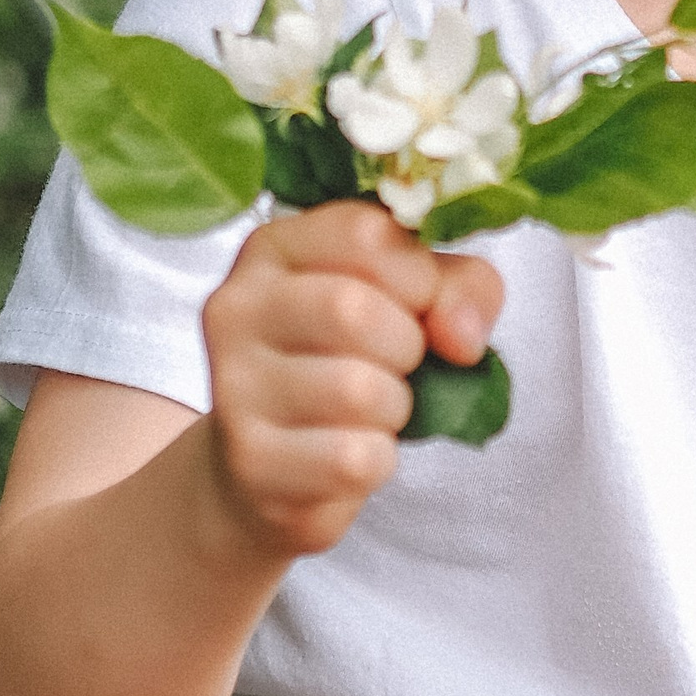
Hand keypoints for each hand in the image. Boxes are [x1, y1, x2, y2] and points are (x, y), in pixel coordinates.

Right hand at [200, 202, 502, 557]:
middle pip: (352, 310)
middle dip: (406, 345)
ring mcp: (234, 385)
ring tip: (373, 409)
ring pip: (357, 391)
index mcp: (275, 247)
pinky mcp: (251, 460)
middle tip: (397, 363)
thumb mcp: (417, 299)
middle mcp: (238, 307)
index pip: (364, 233)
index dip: (419, 275)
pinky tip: (353, 451)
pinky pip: (354, 459)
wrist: (275, 462)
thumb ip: (460, 288)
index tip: (418, 304)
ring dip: (395, 407)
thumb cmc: (353, 360)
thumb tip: (461, 338)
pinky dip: (378, 460)